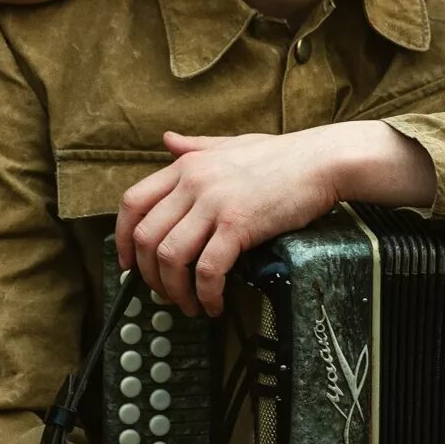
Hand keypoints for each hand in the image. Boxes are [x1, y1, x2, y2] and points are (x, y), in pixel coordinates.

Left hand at [115, 122, 438, 315]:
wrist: (322, 161)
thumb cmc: (282, 156)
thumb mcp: (230, 144)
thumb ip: (195, 146)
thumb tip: (167, 140)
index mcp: (186, 165)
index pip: (131, 202)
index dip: (122, 238)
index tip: (129, 264)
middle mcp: (193, 182)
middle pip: (144, 236)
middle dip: (148, 275)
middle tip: (164, 293)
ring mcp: (214, 203)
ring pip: (169, 257)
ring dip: (174, 290)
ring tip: (190, 303)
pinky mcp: (238, 225)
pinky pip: (207, 269)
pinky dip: (206, 293)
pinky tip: (214, 303)